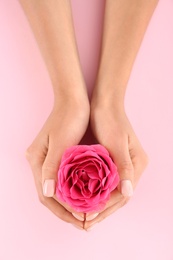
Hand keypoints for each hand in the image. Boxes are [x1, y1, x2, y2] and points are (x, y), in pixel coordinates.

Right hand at [26, 95, 89, 228]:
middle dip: (67, 211)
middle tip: (85, 222)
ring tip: (86, 213)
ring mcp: (48, 160)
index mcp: (37, 161)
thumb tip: (47, 193)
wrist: (73, 99)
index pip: (47, 195)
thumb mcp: (61, 142)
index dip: (63, 210)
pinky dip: (74, 191)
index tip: (80, 219)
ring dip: (71, 204)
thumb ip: (52, 167)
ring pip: (57, 190)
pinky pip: (64, 180)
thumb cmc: (69, 117)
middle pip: (50, 195)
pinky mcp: (58, 157)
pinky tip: (86, 196)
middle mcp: (39, 163)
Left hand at [84, 98, 147, 229]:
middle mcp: (134, 168)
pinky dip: (96, 193)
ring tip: (83, 216)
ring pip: (112, 192)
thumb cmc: (110, 120)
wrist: (105, 103)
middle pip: (119, 197)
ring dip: (98, 205)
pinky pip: (106, 183)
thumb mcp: (116, 142)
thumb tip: (128, 193)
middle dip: (102, 211)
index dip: (105, 208)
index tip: (88, 217)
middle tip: (84, 223)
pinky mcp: (114, 162)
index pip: (123, 195)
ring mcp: (124, 165)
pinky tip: (84, 198)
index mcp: (138, 164)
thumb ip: (123, 167)